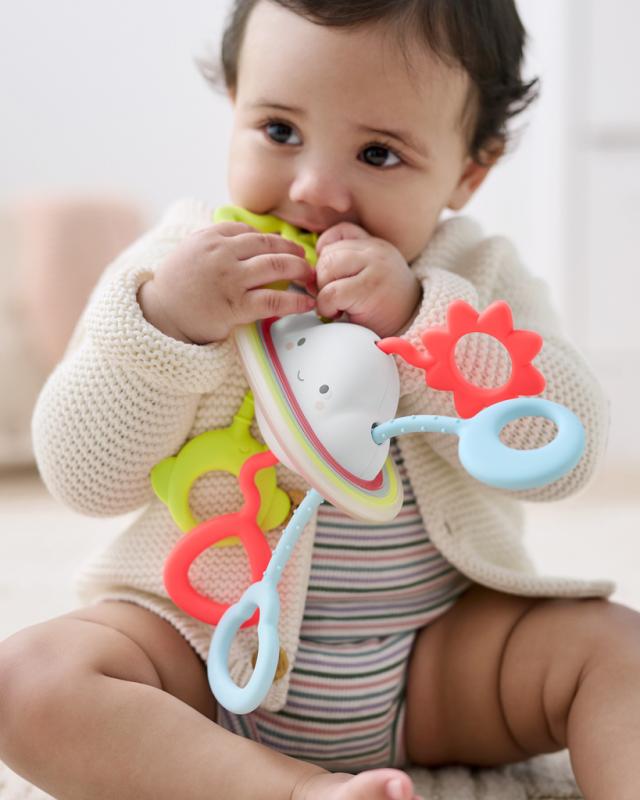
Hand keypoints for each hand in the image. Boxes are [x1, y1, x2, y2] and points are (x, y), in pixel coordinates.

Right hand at [138, 221, 315, 343]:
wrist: (159, 314)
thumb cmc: (175, 285)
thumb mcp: (190, 250)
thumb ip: (215, 241)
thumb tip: (247, 237)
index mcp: (210, 237)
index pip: (250, 231)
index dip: (271, 239)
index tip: (283, 247)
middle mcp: (222, 253)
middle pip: (268, 244)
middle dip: (292, 251)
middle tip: (305, 259)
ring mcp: (230, 279)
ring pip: (276, 266)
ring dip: (299, 270)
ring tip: (311, 276)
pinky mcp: (236, 305)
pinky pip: (273, 300)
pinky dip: (294, 301)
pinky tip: (307, 304)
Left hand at [314, 223, 420, 337]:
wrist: (414, 324)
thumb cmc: (387, 306)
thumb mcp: (370, 275)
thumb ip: (347, 264)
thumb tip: (309, 272)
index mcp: (375, 245)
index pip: (340, 232)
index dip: (326, 252)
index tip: (329, 275)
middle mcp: (376, 251)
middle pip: (329, 253)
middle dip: (321, 278)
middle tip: (329, 296)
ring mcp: (374, 267)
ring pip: (327, 269)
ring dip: (322, 291)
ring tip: (334, 305)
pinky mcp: (368, 289)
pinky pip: (331, 293)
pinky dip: (326, 306)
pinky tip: (336, 313)